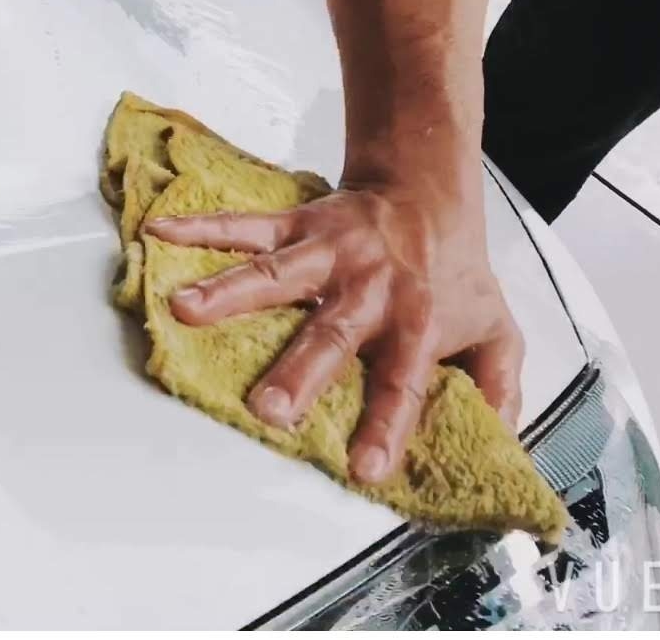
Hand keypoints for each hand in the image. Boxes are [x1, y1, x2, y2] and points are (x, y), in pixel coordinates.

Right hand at [142, 184, 523, 484]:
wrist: (430, 192)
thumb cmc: (455, 273)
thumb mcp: (498, 333)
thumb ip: (497, 390)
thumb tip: (498, 447)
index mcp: (415, 324)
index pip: (402, 382)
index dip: (387, 425)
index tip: (364, 468)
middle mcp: (368, 289)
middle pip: (330, 334)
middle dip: (297, 372)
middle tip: (266, 410)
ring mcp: (327, 254)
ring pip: (276, 274)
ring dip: (228, 291)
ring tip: (184, 309)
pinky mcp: (297, 224)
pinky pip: (244, 225)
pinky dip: (200, 229)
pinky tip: (161, 234)